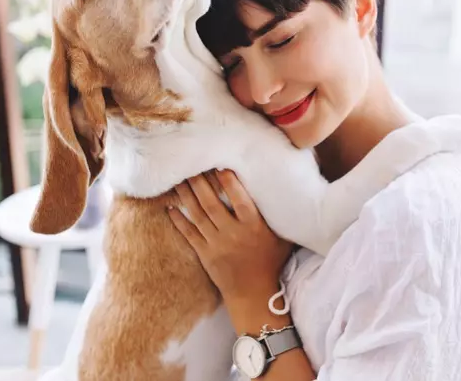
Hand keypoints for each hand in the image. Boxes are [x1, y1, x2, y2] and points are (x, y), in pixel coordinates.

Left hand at [168, 169, 293, 302]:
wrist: (255, 294)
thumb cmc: (271, 262)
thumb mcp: (282, 239)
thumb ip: (280, 217)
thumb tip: (290, 194)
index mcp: (254, 226)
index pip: (239, 199)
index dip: (229, 182)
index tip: (219, 166)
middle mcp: (233, 233)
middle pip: (212, 204)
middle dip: (200, 183)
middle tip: (190, 165)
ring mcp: (217, 244)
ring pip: (198, 215)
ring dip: (186, 196)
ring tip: (178, 179)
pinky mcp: (205, 254)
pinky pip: (189, 234)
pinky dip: (179, 221)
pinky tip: (170, 208)